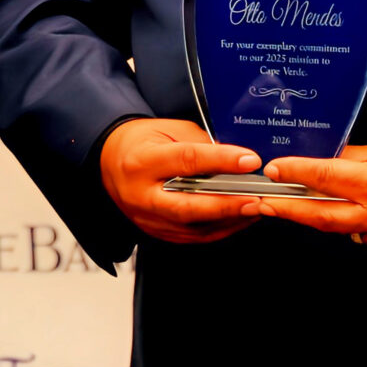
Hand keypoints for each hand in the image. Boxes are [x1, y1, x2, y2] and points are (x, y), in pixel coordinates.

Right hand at [99, 118, 262, 244]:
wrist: (110, 162)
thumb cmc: (142, 142)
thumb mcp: (169, 130)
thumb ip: (201, 144)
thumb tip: (235, 159)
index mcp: (142, 161)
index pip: (186, 161)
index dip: (221, 161)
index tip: (249, 160)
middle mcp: (141, 194)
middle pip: (187, 206)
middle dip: (226, 204)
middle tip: (256, 199)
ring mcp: (146, 218)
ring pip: (192, 227)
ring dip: (228, 220)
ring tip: (256, 209)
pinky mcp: (155, 231)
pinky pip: (192, 236)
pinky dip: (219, 229)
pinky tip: (239, 219)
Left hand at [249, 140, 366, 258]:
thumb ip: (355, 158)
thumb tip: (322, 158)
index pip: (326, 177)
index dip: (296, 172)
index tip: (275, 168)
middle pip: (320, 215)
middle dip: (286, 208)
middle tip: (260, 201)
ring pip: (338, 228)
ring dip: (313, 216)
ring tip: (290, 205)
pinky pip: (360, 237)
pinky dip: (349, 224)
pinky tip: (346, 213)